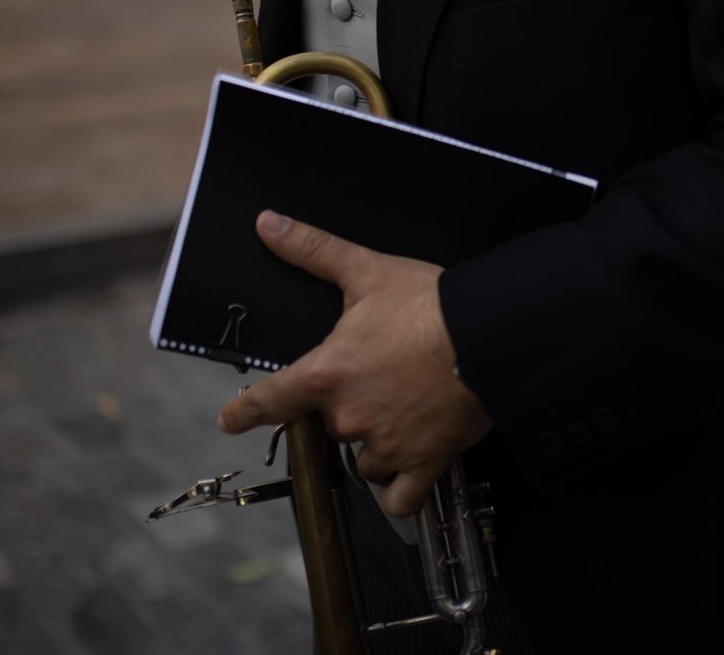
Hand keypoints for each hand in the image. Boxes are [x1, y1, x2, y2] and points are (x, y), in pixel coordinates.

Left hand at [216, 210, 492, 516]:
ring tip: (399, 419)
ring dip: (374, 447)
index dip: (244, 413)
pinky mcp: (424, 462)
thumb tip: (268, 225)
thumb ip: (313, 250)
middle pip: (329, 427)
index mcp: (326, 374)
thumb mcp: (368, 271)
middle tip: (377, 385)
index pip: (268, 402)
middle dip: (347, 410)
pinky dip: (399, 492)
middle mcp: (348, 417)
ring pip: (363, 462)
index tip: (231, 421)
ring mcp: (386, 445)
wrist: (492, 336)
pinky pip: (400, 498)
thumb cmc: (432, 305)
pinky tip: (406, 476)